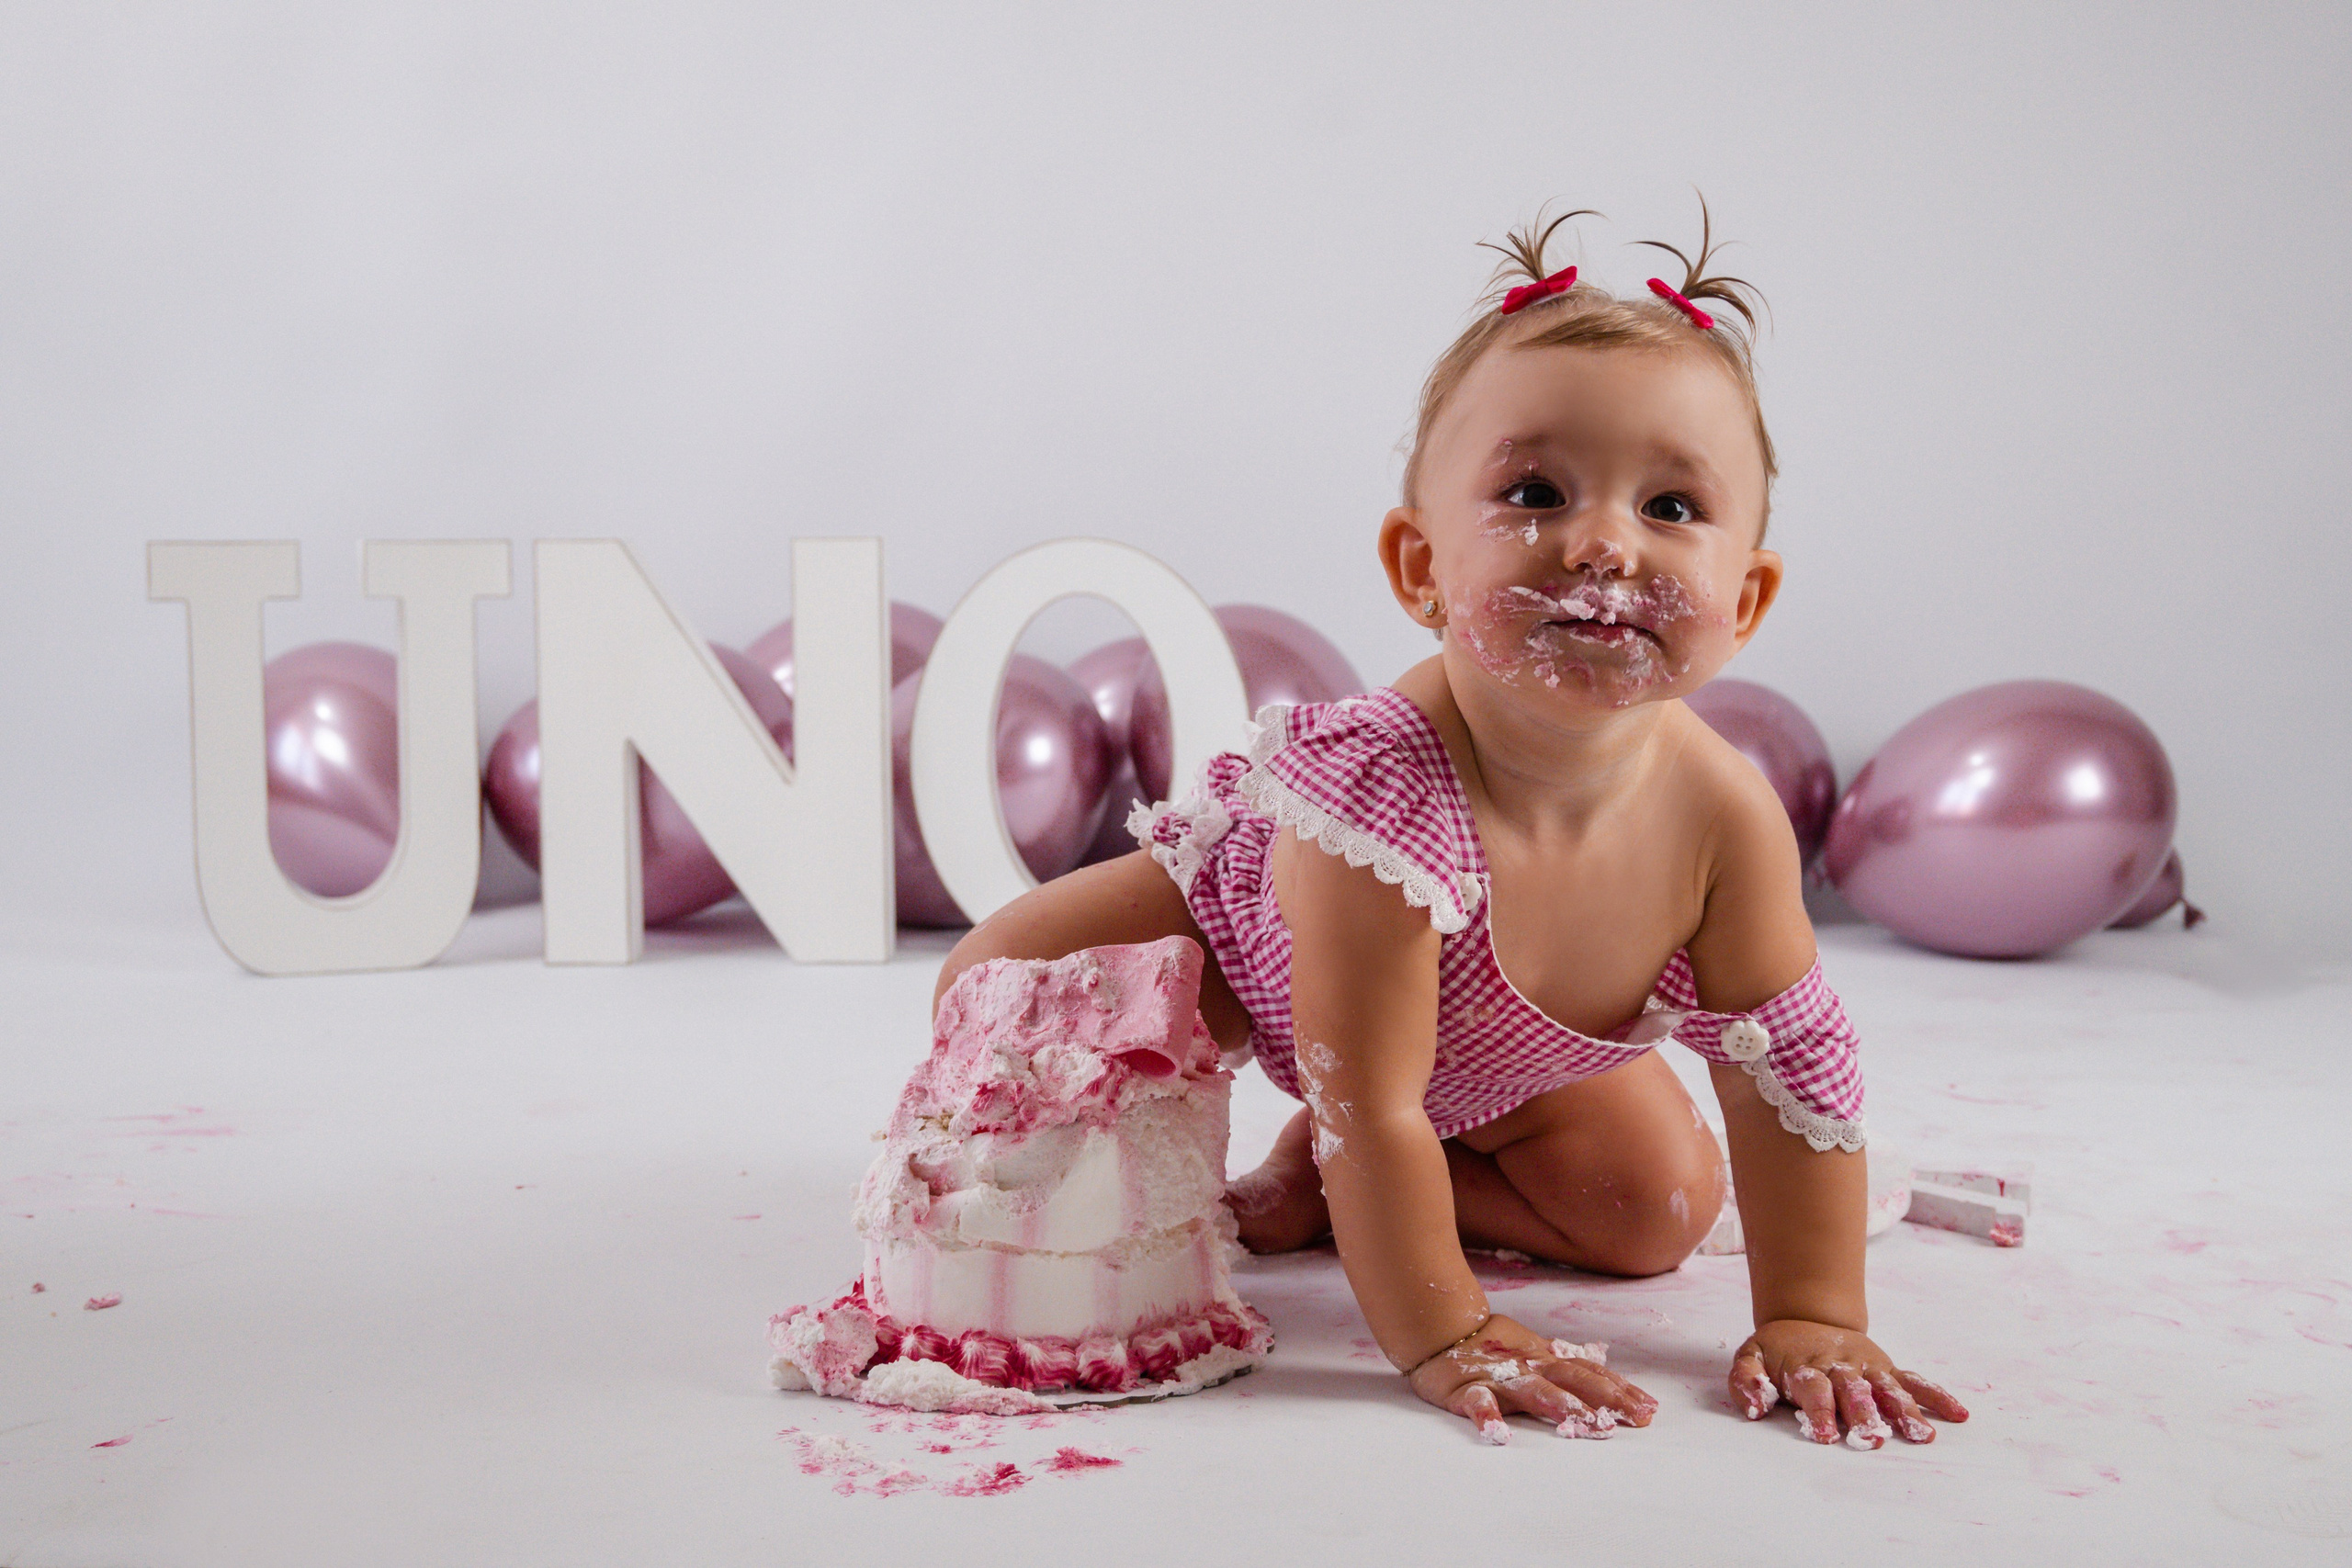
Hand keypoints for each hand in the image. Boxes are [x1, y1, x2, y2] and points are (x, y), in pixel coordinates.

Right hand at [1406, 1313, 1657, 1443]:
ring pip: (1534, 1391)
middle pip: (1575, 1381)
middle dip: (1608, 1399)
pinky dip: (1487, 1417)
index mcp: (1547, 1359)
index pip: (1590, 1374)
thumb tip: (1605, 1372)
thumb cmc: (1491, 1346)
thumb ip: (1564, 1363)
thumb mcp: (1534, 1350)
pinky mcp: (1467, 1388)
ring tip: (1586, 1422)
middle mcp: (1531, 1366)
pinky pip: (1477, 1403)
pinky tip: (1497, 1433)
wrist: (1440, 1330)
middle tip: (1638, 1418)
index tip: (1650, 1408)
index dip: (1620, 1390)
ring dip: (1561, 1405)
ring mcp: (1500, 1377)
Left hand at [1729, 1320, 1968, 1447]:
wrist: (1805, 1317)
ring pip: (1887, 1388)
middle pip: (1854, 1392)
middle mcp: (1841, 1367)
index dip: (1820, 1411)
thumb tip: (1754, 1408)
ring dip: (1904, 1411)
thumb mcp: (1750, 1357)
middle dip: (1864, 1415)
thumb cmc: (1777, 1350)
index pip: (1815, 1390)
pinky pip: (1913, 1382)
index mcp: (1808, 1366)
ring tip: (1922, 1434)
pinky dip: (1936, 1395)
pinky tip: (1957, 1414)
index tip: (1825, 1435)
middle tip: (1873, 1439)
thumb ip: (1746, 1381)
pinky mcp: (1886, 1368)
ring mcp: (1867, 1367)